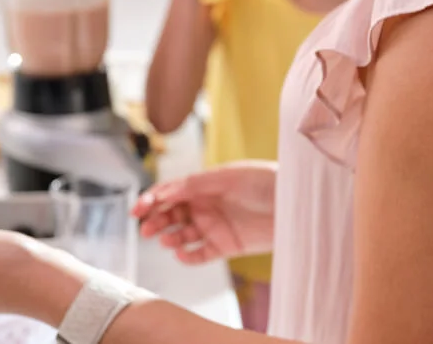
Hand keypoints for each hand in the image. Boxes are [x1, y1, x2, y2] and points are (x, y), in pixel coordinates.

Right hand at [132, 161, 276, 264]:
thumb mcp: (229, 176)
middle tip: (147, 229)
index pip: (170, 192)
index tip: (138, 209)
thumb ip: (197, 183)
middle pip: (171, 215)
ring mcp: (214, 226)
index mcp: (203, 185)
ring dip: (170, 238)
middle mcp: (205, 206)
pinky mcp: (226, 246)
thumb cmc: (265, 181)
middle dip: (155, 221)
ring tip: (167, 240)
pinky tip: (182, 254)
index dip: (151, 200)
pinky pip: (201, 254)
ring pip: (182, 235)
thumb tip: (166, 190)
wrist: (295, 203)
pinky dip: (188, 256)